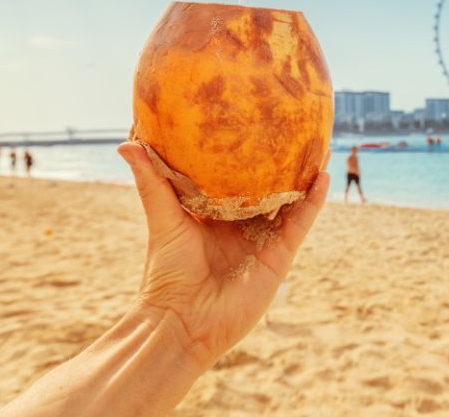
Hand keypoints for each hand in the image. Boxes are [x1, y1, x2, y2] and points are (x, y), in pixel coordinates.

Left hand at [117, 142, 328, 370]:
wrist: (182, 320)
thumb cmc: (167, 273)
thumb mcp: (163, 219)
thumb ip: (152, 182)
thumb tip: (125, 144)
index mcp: (218, 216)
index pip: (238, 180)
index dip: (250, 157)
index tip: (258, 127)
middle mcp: (244, 226)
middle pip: (271, 188)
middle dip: (285, 164)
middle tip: (298, 131)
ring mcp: (264, 241)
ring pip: (292, 202)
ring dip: (307, 177)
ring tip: (322, 148)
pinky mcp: (280, 256)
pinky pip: (300, 223)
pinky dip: (313, 201)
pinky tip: (323, 177)